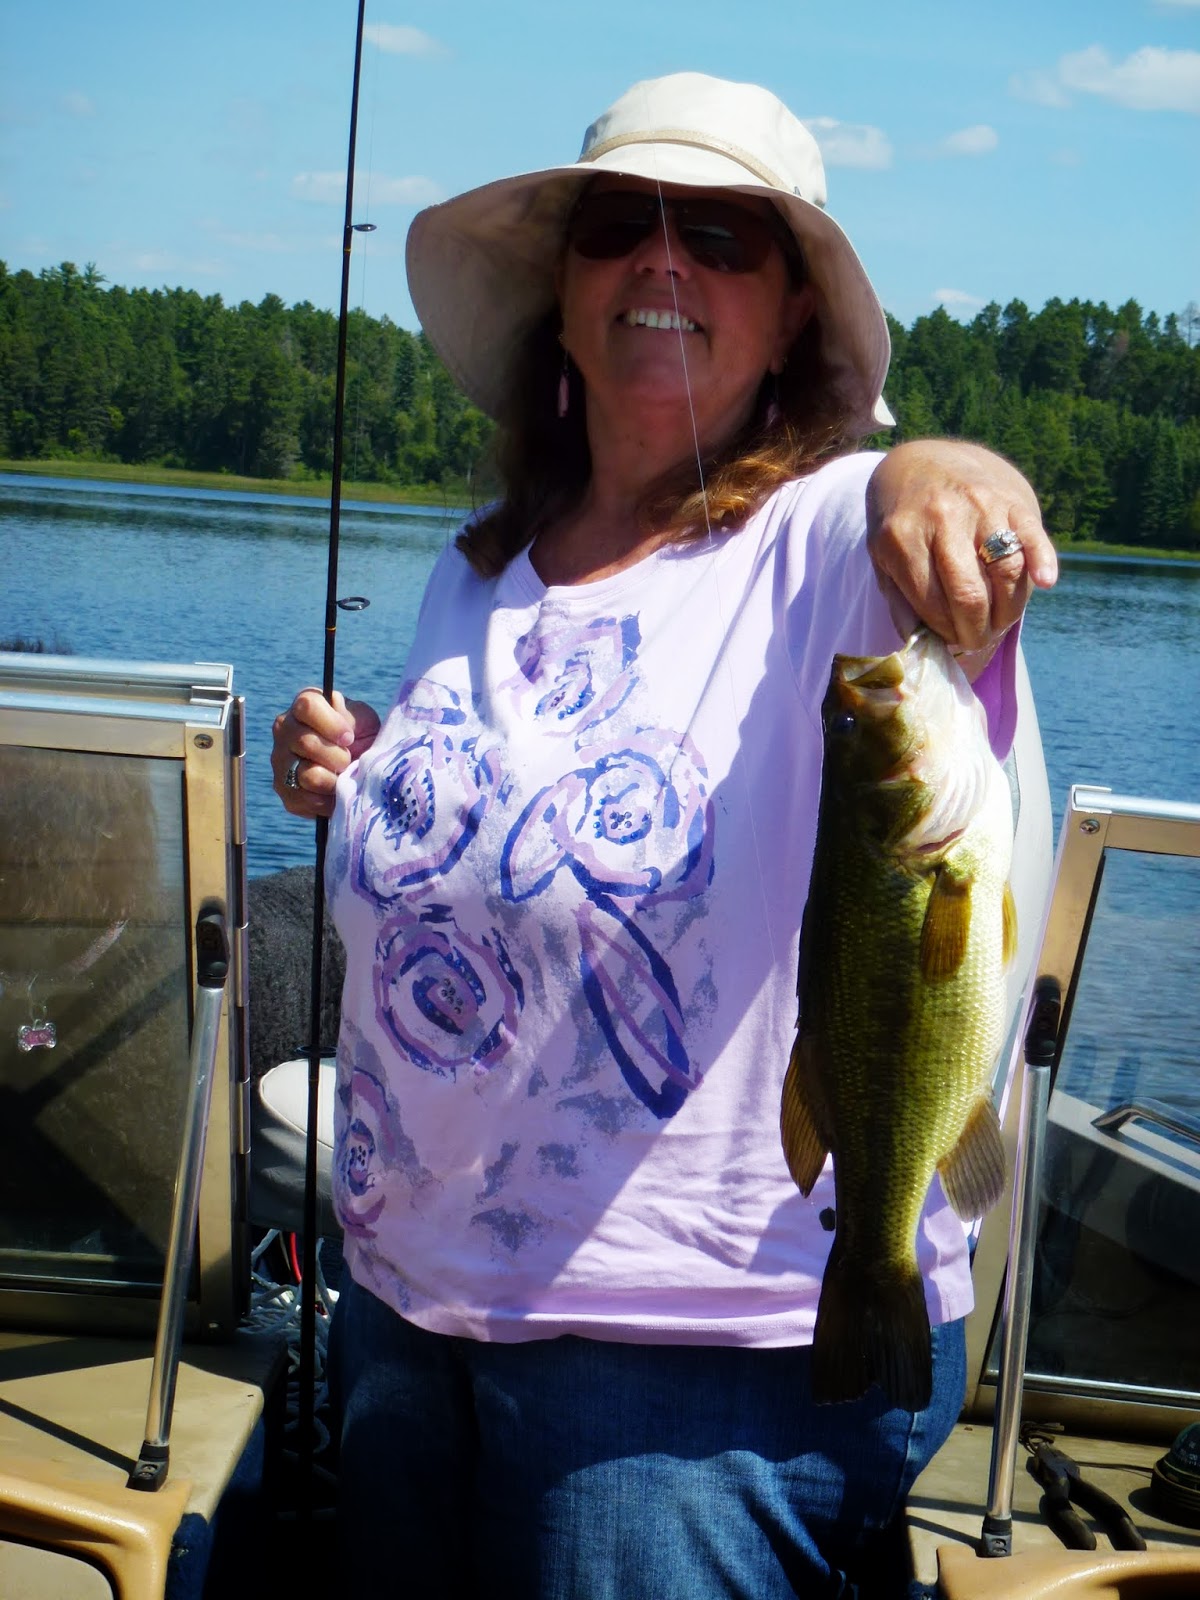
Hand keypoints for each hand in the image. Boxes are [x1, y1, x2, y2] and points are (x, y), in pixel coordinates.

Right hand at [272, 688, 380, 817]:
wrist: (362, 772)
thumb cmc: (363, 740)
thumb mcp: (364, 722)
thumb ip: (351, 715)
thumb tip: (338, 713)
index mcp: (304, 706)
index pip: (307, 706)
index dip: (333, 725)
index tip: (350, 737)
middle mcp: (284, 729)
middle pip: (306, 743)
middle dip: (338, 756)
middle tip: (349, 760)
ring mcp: (280, 761)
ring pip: (308, 774)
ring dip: (335, 780)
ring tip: (342, 776)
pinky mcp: (284, 791)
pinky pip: (307, 800)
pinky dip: (329, 800)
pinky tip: (335, 792)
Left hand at [866, 441, 1057, 662]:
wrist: (922, 463)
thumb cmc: (902, 522)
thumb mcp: (882, 557)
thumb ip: (898, 599)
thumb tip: (918, 642)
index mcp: (903, 538)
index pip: (934, 605)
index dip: (948, 633)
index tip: (953, 641)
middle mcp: (942, 519)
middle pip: (971, 594)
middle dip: (978, 630)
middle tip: (978, 640)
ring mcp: (979, 505)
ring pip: (1005, 569)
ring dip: (1008, 609)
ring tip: (1000, 623)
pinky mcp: (1009, 498)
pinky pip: (1032, 534)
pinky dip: (1043, 560)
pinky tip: (1045, 583)